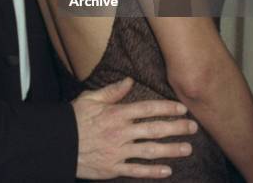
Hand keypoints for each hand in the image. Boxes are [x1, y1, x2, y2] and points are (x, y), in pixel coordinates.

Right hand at [72, 77, 196, 179]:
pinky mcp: (114, 168)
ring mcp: (119, 152)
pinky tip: (167, 171)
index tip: (182, 108)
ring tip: (187, 149)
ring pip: (150, 151)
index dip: (166, 108)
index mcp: (116, 113)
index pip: (147, 109)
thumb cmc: (74, 118)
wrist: (59, 143)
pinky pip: (137, 171)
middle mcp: (121, 132)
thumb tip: (129, 80)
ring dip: (171, 150)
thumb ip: (111, 91)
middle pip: (154, 129)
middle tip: (193, 127)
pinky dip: (152, 172)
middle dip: (176, 128)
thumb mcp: (90, 98)